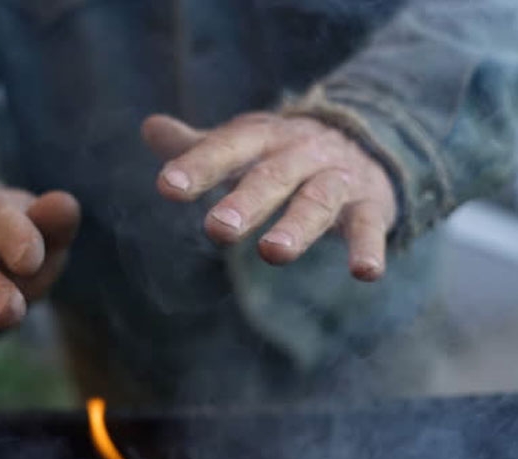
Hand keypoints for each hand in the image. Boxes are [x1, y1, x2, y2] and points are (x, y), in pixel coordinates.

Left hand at [142, 113, 396, 280]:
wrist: (364, 139)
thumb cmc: (284, 153)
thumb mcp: (245, 144)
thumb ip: (199, 145)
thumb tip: (148, 126)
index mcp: (263, 139)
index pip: (227, 149)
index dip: (198, 166)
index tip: (167, 187)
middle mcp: (299, 154)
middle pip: (271, 177)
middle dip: (245, 202)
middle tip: (217, 229)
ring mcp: (337, 178)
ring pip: (317, 200)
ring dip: (297, 226)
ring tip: (274, 254)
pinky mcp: (369, 205)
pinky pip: (369, 226)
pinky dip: (369, 247)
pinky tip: (366, 274)